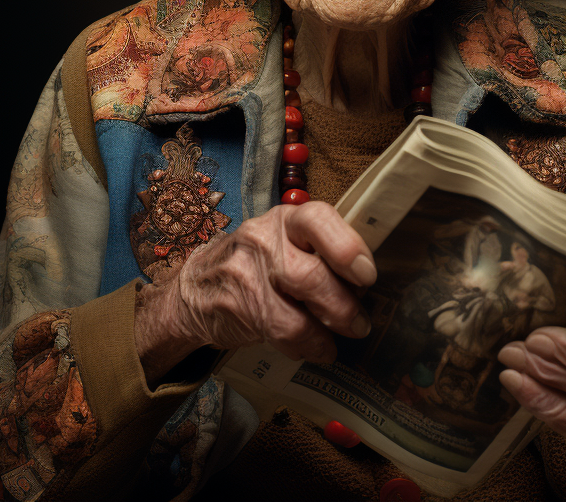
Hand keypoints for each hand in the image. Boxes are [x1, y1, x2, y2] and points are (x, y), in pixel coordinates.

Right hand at [134, 201, 376, 384]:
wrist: (196, 287)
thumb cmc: (259, 262)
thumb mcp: (286, 240)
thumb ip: (322, 251)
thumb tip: (368, 281)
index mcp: (287, 218)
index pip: (318, 220)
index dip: (347, 247)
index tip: (367, 274)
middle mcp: (264, 240)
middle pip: (311, 275)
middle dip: (344, 304)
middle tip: (362, 321)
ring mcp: (247, 275)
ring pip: (298, 312)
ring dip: (331, 329)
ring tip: (349, 333)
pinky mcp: (238, 309)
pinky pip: (282, 333)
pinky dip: (310, 345)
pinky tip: (320, 348)